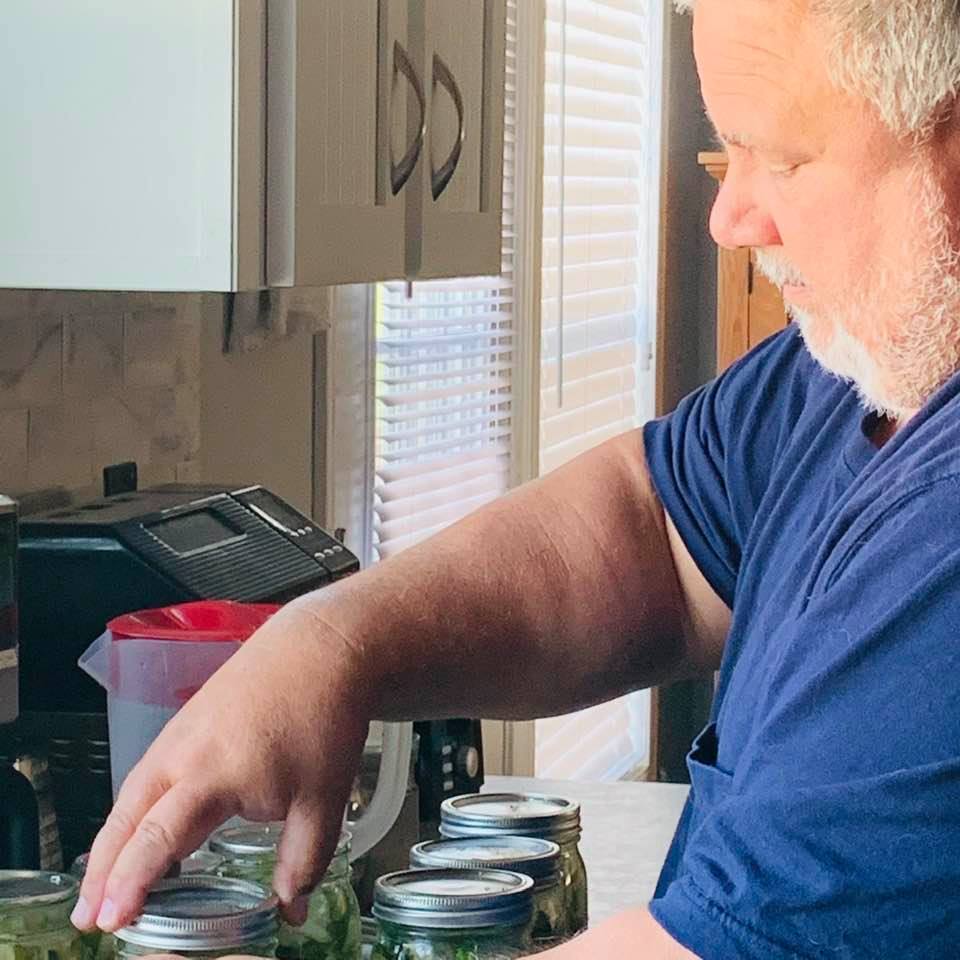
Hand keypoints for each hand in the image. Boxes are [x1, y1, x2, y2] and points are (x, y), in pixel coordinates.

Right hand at [71, 599, 369, 932]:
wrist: (321, 648)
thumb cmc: (322, 717)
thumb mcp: (323, 798)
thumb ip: (304, 860)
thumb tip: (290, 910)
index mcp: (212, 775)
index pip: (157, 839)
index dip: (130, 883)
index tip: (111, 920)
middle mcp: (183, 754)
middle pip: (127, 819)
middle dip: (102, 872)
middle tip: (88, 917)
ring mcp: (181, 733)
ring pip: (133, 794)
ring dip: (114, 841)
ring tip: (105, 886)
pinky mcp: (188, 721)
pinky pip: (149, 773)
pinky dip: (136, 809)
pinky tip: (146, 829)